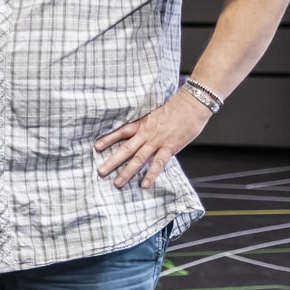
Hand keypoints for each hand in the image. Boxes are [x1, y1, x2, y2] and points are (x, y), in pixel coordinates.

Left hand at [94, 91, 212, 189]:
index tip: (96, 147)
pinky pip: (158, 163)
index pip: (121, 132)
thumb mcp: (156, 114)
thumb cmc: (177, 108)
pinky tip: (144, 185)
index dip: (108, 139)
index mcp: (142, 124)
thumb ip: (147, 126)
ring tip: (117, 183)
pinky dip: (151, 174)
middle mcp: (146, 134)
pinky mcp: (170, 147)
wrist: (192, 104)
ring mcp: (157, 141)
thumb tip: (140, 135)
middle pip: (125, 149)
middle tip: (100, 172)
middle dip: (112, 161)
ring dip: (127, 172)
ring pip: (138, 158)